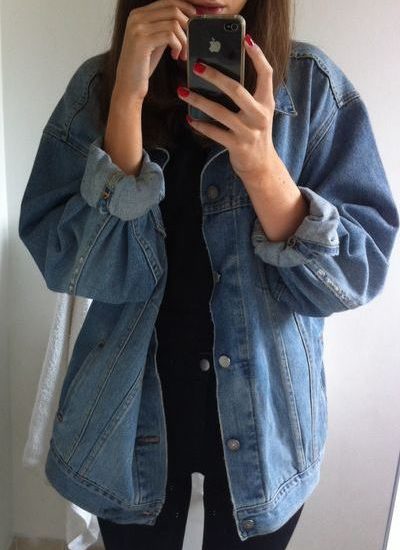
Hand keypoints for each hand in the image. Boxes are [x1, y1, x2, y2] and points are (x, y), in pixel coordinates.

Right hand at [115, 0, 195, 100]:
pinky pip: (170, 35)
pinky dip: (179, 46)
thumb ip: (167, 27)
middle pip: (173, 7)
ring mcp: (138, 27)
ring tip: (184, 53)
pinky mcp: (142, 41)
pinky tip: (176, 56)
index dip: (189, 5)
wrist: (129, 86)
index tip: (202, 15)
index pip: (169, 0)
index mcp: (140, 13)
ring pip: (174, 22)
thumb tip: (190, 17)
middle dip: (189, 23)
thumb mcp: (157, 41)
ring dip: (185, 39)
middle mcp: (137, 16)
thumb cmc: (144, 66)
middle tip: (193, 38)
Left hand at [177, 34, 276, 181]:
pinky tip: (189, 118)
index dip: (257, 56)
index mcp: (267, 102)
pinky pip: (214, 133)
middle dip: (215, 76)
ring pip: (220, 112)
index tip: (246, 39)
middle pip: (236, 90)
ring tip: (182, 91)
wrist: (261, 166)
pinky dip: (200, 125)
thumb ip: (247, 95)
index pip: (266, 73)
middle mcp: (260, 115)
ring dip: (198, 100)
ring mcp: (248, 132)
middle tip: (196, 66)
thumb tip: (220, 74)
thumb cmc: (254, 133)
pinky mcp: (237, 146)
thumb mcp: (257, 112)